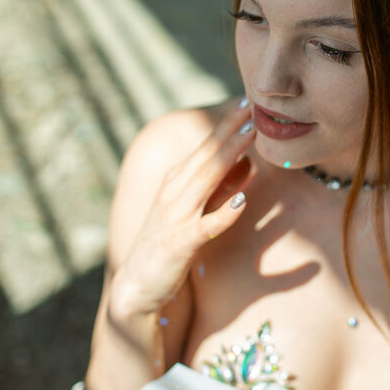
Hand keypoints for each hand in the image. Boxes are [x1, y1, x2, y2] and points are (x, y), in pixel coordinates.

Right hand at [110, 100, 254, 318]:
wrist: (138, 287)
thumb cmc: (170, 245)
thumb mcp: (195, 210)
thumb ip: (219, 188)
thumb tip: (247, 163)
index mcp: (176, 182)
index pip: (204, 148)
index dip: (225, 125)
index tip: (246, 102)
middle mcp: (173, 193)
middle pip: (206, 156)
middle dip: (229, 130)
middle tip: (252, 107)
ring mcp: (174, 217)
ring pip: (205, 180)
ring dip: (229, 155)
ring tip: (251, 136)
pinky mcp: (179, 244)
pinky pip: (205, 226)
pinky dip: (224, 212)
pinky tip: (242, 200)